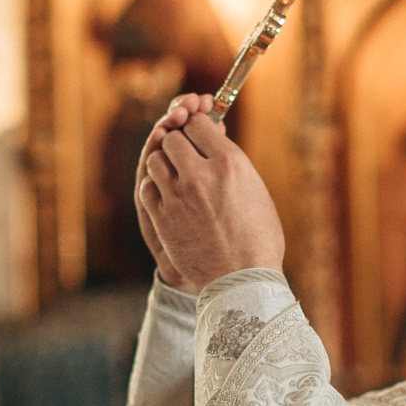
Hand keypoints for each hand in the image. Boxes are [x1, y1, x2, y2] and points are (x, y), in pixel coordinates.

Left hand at [138, 94, 284, 291]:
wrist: (242, 280)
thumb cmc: (258, 237)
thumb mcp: (256, 190)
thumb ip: (233, 162)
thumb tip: (215, 137)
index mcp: (230, 163)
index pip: (199, 124)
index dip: (196, 127)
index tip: (198, 135)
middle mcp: (201, 174)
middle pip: (173, 138)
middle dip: (178, 143)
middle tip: (185, 155)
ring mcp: (178, 196)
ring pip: (155, 159)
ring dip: (164, 164)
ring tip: (176, 176)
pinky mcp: (162, 217)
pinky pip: (147, 187)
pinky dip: (154, 187)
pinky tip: (166, 195)